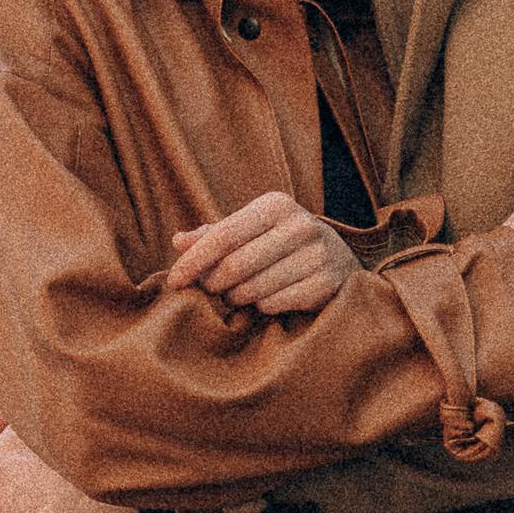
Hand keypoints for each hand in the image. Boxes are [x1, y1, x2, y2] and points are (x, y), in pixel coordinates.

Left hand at [169, 193, 357, 314]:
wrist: (340, 262)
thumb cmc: (281, 245)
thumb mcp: (250, 230)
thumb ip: (213, 235)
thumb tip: (178, 241)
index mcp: (276, 205)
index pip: (223, 236)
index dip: (193, 261)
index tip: (173, 281)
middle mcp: (301, 226)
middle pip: (235, 266)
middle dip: (213, 284)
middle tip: (210, 290)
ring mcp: (318, 256)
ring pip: (253, 289)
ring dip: (235, 298)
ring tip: (237, 294)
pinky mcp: (326, 285)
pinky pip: (274, 304)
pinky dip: (261, 307)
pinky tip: (265, 300)